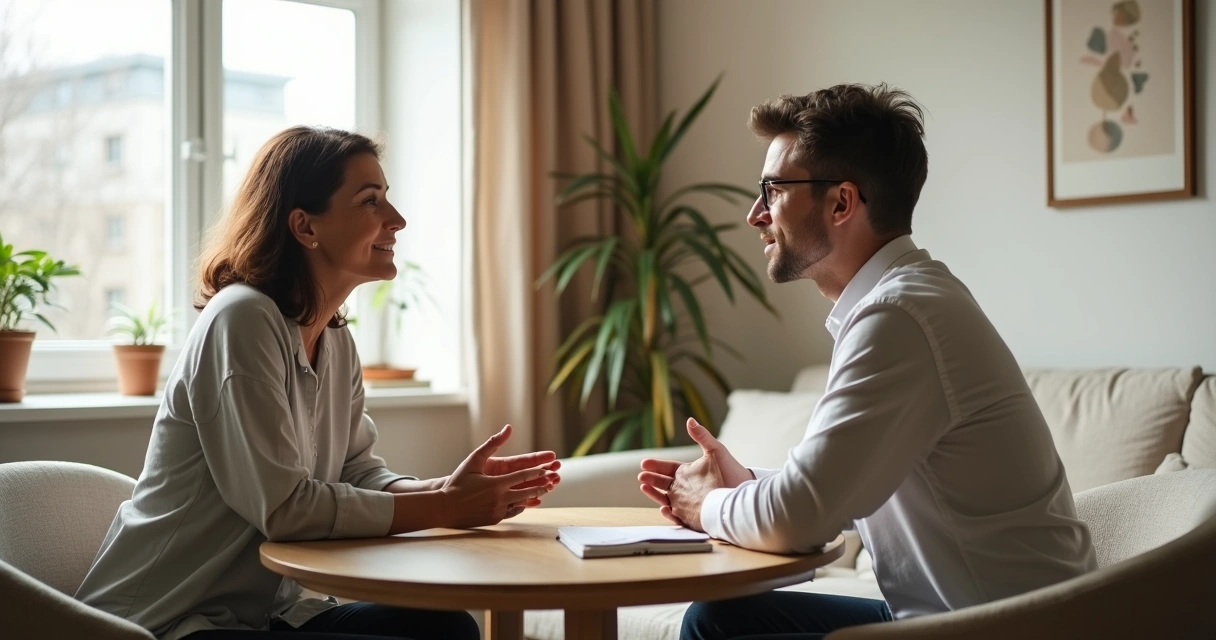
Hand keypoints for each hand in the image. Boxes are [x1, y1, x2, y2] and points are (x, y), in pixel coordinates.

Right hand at [441, 425, 558, 527]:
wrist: (444, 507)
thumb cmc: (458, 481)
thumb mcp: (474, 459)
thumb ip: (492, 443)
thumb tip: (508, 428)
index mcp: (497, 483)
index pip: (523, 476)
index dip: (538, 472)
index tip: (549, 468)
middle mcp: (500, 498)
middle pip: (528, 491)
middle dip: (542, 485)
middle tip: (553, 481)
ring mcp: (498, 511)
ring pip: (522, 503)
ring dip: (534, 497)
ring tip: (543, 492)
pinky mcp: (494, 520)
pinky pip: (512, 513)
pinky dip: (521, 507)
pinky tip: (525, 502)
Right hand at [638, 418, 753, 529]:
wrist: (744, 494)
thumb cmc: (732, 471)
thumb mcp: (716, 451)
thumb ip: (702, 436)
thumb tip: (690, 420)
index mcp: (687, 473)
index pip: (667, 469)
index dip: (655, 466)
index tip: (644, 462)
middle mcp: (684, 488)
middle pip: (662, 484)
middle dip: (650, 480)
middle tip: (641, 477)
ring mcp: (686, 503)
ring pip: (665, 499)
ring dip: (654, 495)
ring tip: (644, 488)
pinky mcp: (692, 517)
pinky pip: (677, 517)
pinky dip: (669, 513)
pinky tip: (664, 507)